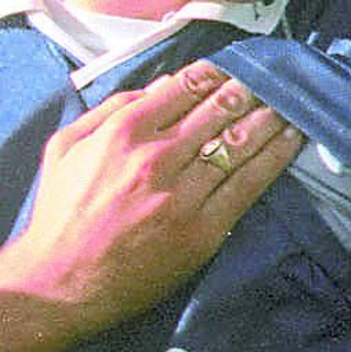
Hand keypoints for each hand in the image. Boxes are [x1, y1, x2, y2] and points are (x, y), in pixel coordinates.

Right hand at [0, 60, 303, 336]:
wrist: (59, 283)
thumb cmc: (59, 216)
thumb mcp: (64, 147)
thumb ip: (109, 110)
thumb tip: (159, 87)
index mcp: (124, 131)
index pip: (187, 84)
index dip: (217, 71)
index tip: (232, 68)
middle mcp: (158, 157)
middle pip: (221, 108)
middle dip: (251, 88)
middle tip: (272, 79)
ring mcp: (183, 195)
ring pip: (240, 142)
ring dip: (272, 116)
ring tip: (291, 102)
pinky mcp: (202, 229)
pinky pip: (248, 185)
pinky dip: (274, 157)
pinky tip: (291, 140)